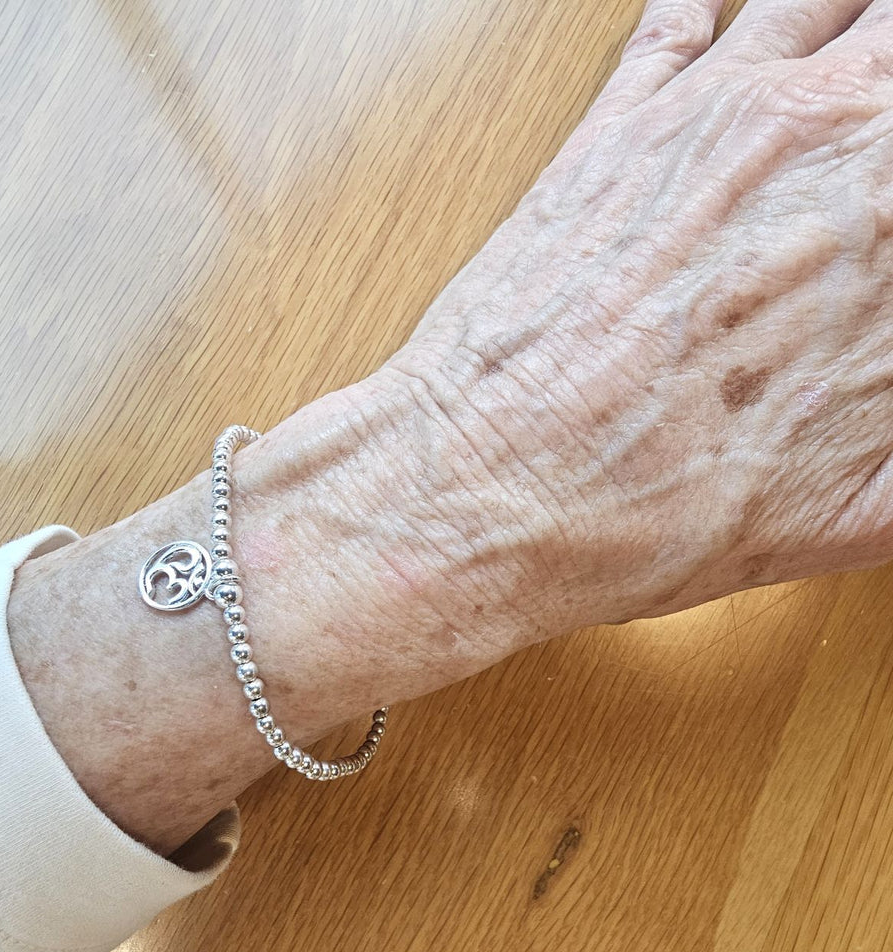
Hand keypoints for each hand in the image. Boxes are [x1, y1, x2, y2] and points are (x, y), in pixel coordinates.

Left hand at [12, 0, 892, 848]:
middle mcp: (822, 140)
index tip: (884, 238)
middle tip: (862, 152)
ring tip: (838, 73)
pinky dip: (713, 15)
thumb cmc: (645, 512)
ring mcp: (712, 115)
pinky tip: (727, 37)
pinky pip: (684, 14)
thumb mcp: (853, 512)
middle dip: (886, 83)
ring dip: (842, 26)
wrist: (488, 490)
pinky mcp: (614, 123)